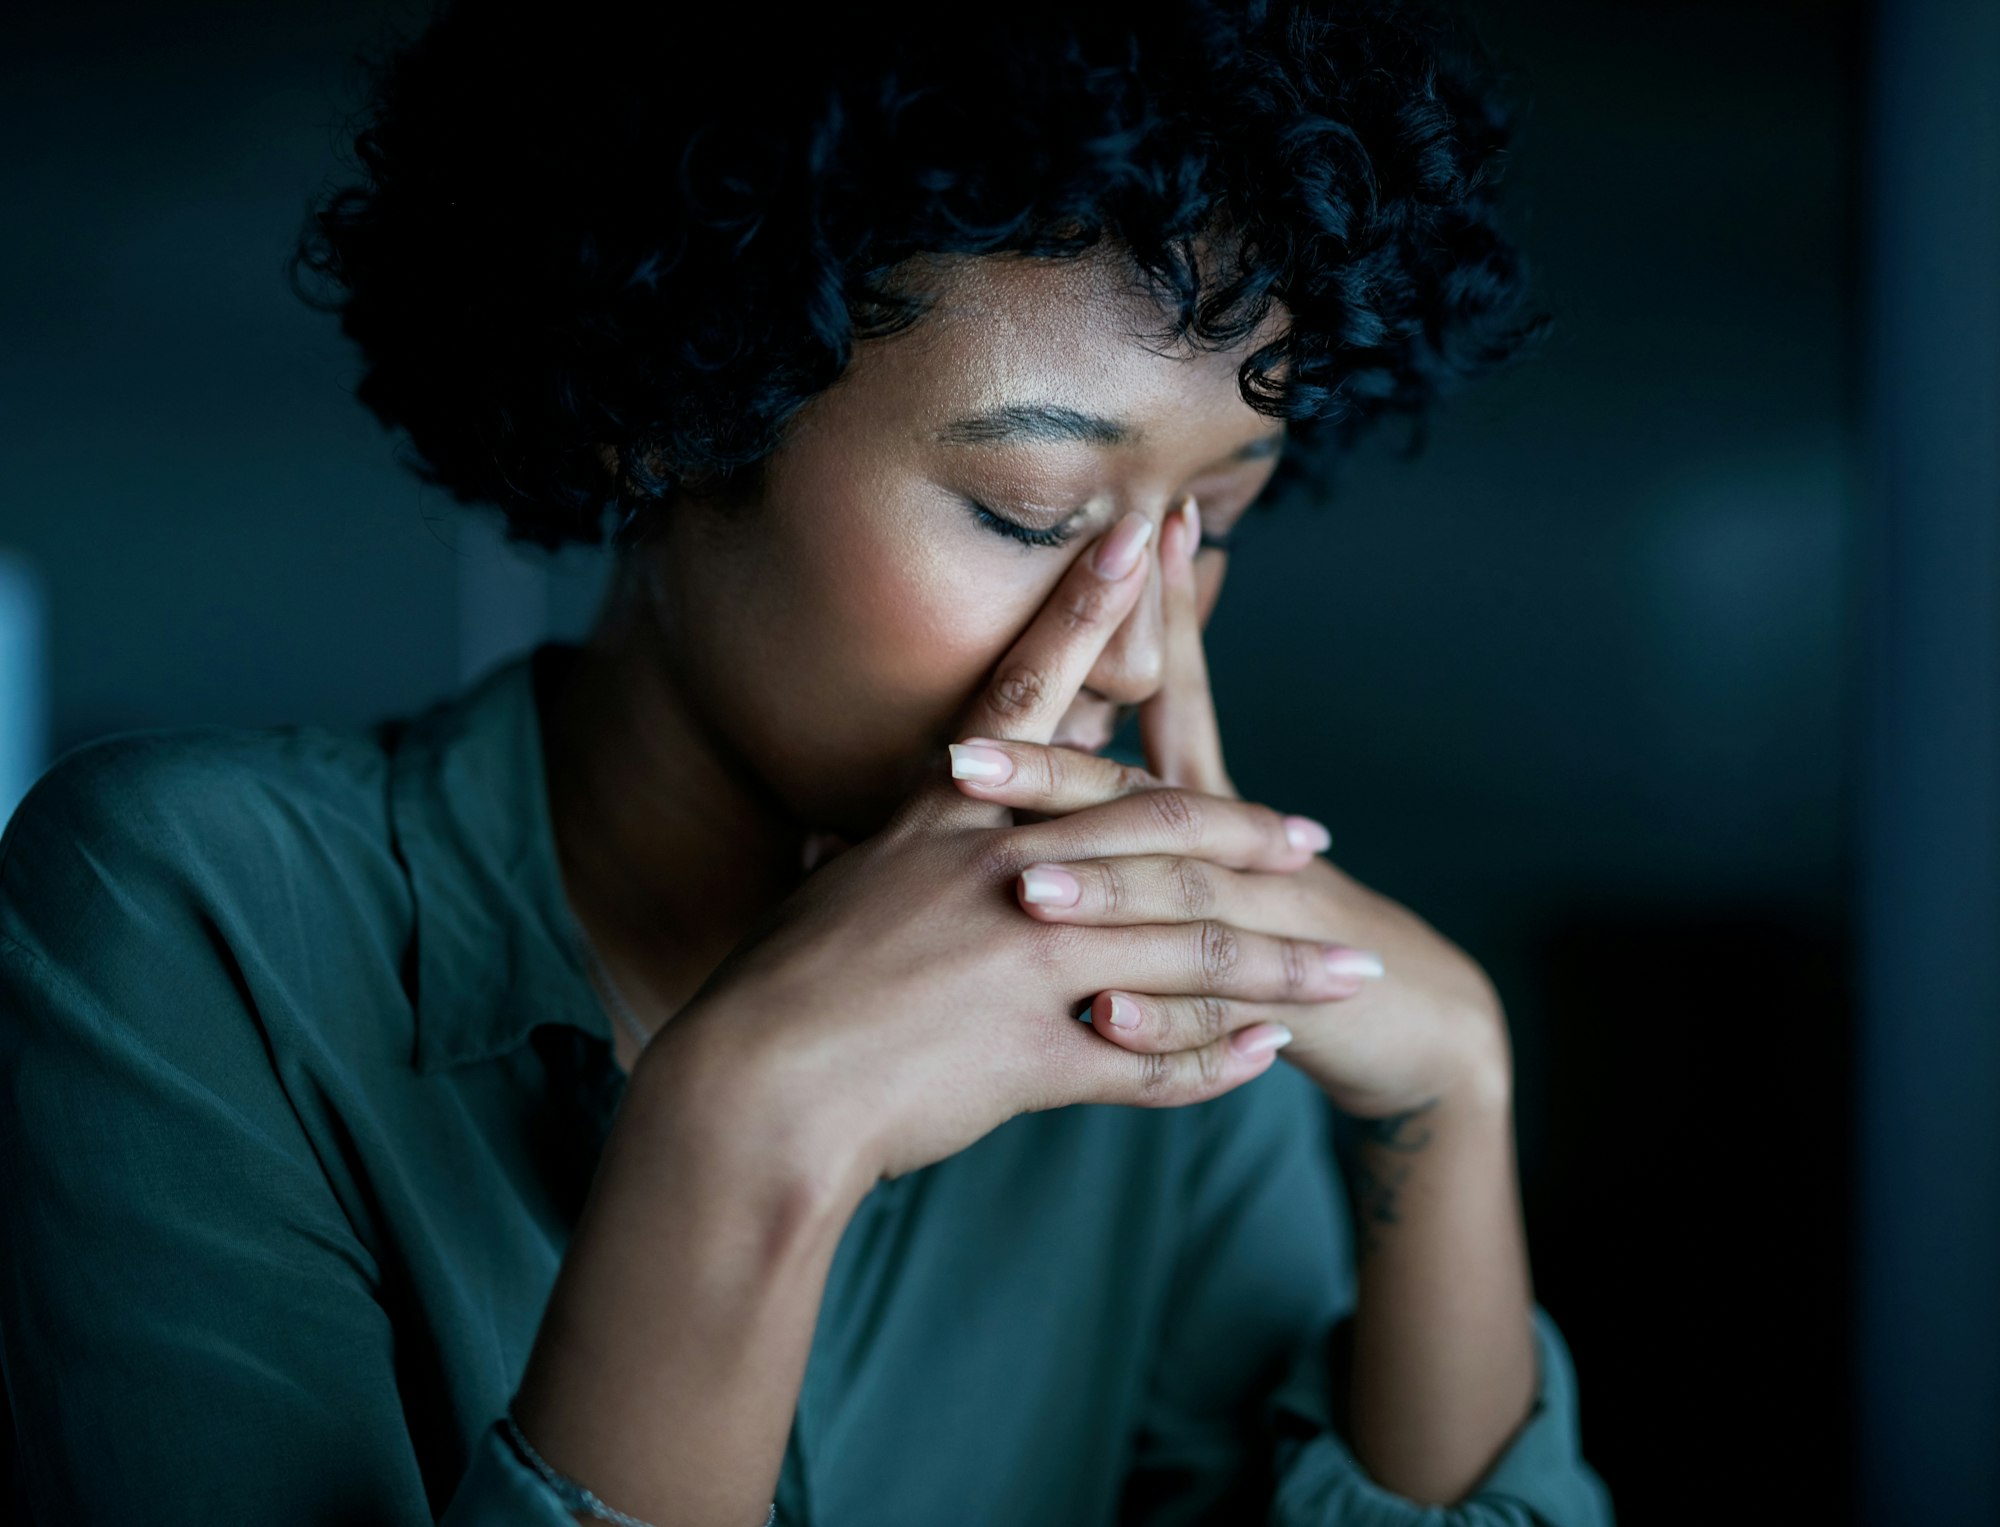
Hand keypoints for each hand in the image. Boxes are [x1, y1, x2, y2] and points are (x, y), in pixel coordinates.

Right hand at [650, 508, 1364, 1194]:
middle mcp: (1000, 872)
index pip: (1030, 692)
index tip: (1141, 533)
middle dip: (1242, 828)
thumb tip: (922, 801)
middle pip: (1155, 828)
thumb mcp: (840, 885)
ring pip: (1187, 949)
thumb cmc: (773, 988)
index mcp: (946, 819)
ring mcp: (1026, 960)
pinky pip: (1153, 1057)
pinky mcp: (1037, 1051)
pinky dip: (1217, 1056)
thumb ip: (907, 846)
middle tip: (1311, 831)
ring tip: (1352, 964)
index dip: (1087, 610)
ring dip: (1279, 960)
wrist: (747, 1091)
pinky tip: (1271, 1051)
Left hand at [947, 498, 1511, 1119]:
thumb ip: (1137, 813)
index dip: (1096, 670)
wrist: (1420, 1011)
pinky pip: (1216, 1015)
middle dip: (1057, 778)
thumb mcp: (1212, 862)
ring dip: (1108, 892)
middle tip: (964, 762)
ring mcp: (1273, 922)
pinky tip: (1104, 1019)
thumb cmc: (1288, 935)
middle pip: (1145, 796)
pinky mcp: (1298, 1003)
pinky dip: (1162, 1022)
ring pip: (1183, 896)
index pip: (1149, 716)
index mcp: (1206, 812)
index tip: (986, 675)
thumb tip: (1046, 759)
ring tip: (1026, 892)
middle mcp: (1240, 851)